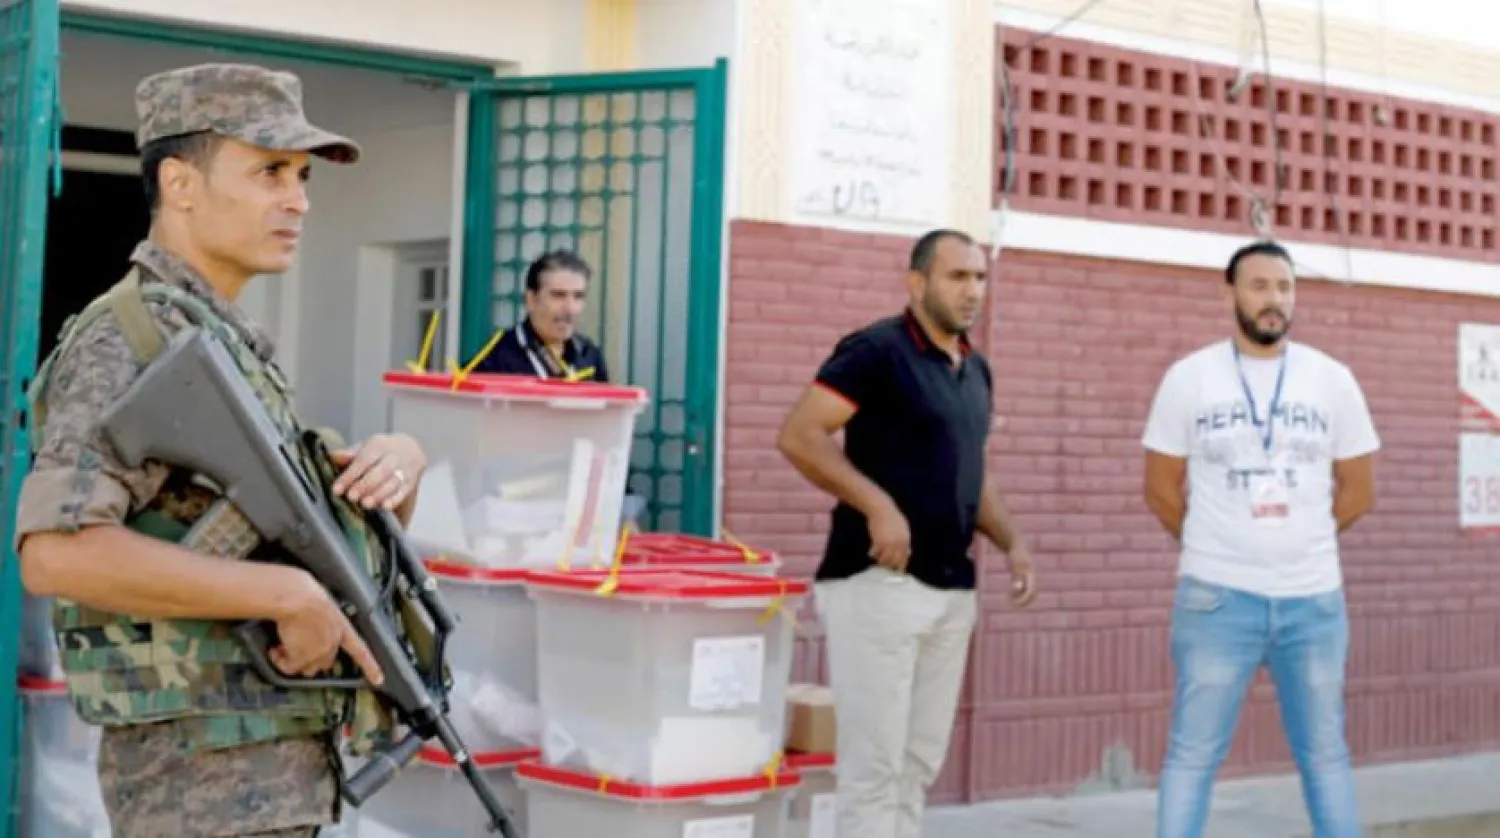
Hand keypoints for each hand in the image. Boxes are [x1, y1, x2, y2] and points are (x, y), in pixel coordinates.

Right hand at [269, 577, 384, 685]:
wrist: (297, 596)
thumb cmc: (305, 591)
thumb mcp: (318, 602)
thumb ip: (319, 617)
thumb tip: (305, 621)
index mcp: (342, 626)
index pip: (360, 649)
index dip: (370, 666)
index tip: (378, 679)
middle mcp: (333, 641)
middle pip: (325, 661)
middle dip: (310, 658)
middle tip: (293, 648)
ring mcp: (319, 651)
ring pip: (308, 667)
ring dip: (295, 661)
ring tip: (282, 648)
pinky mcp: (302, 658)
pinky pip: (290, 668)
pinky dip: (281, 662)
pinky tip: (275, 651)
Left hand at [329, 433, 426, 509]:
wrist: (410, 449)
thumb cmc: (380, 451)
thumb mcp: (365, 447)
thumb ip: (349, 454)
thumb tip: (332, 456)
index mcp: (378, 446)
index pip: (362, 461)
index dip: (349, 476)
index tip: (336, 489)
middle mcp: (393, 457)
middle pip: (379, 472)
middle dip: (365, 485)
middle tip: (351, 497)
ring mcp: (404, 470)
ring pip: (392, 483)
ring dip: (379, 494)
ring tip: (365, 504)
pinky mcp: (410, 482)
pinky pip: (403, 491)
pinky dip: (394, 500)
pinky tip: (384, 507)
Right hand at [867, 502, 910, 572]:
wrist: (881, 509)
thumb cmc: (892, 517)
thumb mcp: (903, 528)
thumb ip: (906, 541)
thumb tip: (909, 553)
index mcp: (906, 540)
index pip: (904, 558)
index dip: (901, 566)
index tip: (897, 570)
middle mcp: (899, 544)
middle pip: (894, 561)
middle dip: (889, 565)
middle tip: (883, 565)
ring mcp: (889, 544)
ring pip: (884, 559)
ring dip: (880, 560)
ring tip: (876, 558)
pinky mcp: (878, 542)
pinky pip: (875, 553)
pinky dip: (872, 554)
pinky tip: (870, 553)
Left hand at [1006, 547, 1037, 607]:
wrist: (1015, 545)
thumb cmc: (1015, 554)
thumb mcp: (1015, 564)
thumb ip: (1016, 576)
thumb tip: (1017, 588)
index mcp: (1032, 575)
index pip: (1031, 591)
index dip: (1024, 599)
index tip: (1015, 603)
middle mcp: (1032, 578)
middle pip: (1032, 595)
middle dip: (1023, 601)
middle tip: (1012, 605)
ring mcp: (1028, 578)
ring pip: (1027, 593)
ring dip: (1020, 599)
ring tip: (1009, 599)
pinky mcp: (1023, 577)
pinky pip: (1023, 590)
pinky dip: (1017, 594)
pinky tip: (1009, 595)